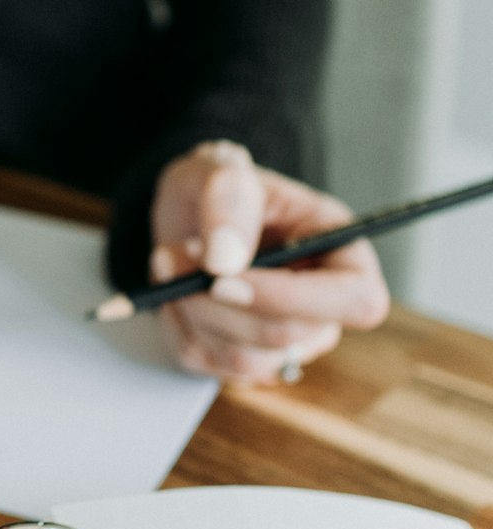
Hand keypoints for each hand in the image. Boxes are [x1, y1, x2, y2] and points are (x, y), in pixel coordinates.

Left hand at [150, 141, 388, 382]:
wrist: (186, 214)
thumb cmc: (219, 188)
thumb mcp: (221, 168)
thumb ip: (230, 199)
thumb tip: (226, 261)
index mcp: (343, 253)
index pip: (357, 301)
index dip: (294, 298)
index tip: (224, 277)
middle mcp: (324, 307)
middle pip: (287, 334)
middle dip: (217, 299)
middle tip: (175, 252)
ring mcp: (287, 341)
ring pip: (244, 357)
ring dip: (192, 308)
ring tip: (171, 258)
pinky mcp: (243, 360)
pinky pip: (208, 361)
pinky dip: (177, 322)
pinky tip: (175, 287)